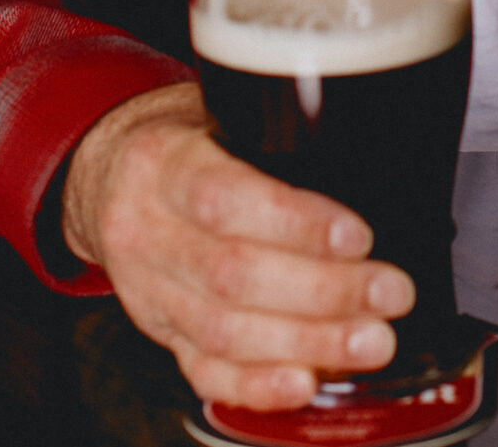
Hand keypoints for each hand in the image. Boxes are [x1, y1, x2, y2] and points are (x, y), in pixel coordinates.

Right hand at [62, 82, 415, 409]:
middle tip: (388, 292)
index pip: (225, 199)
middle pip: (232, 275)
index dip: (295, 224)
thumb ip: (269, 137)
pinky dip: (259, 384)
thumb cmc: (181, 142)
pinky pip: (203, 370)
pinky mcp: (159, 332)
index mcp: (162, 164)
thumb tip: (364, 161)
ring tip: (371, 339)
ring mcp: (148, 290)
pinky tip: (306, 380)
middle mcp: (146, 231)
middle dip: (323, 292)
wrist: (109, 177)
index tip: (358, 236)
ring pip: (224, 331)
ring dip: (308, 342)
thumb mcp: (212, 114)